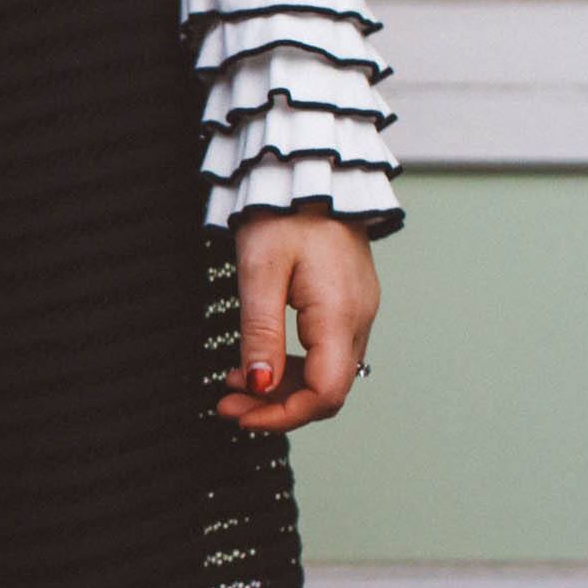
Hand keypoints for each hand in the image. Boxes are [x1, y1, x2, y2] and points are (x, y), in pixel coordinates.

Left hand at [217, 201, 378, 432]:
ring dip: (282, 390)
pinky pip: (328, 353)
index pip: (325, 394)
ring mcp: (359, 312)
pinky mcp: (350, 304)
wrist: (311, 171)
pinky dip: (295, 368)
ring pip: (328, 375)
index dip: (283, 416)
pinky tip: (260, 362)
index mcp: (340, 315)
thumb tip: (259, 386)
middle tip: (227, 404)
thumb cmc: (284, 213)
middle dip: (277, 408)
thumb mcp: (259, 272)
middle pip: (327, 392)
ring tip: (233, 384)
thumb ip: (260, 333)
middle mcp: (359, 319)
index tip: (240, 415)